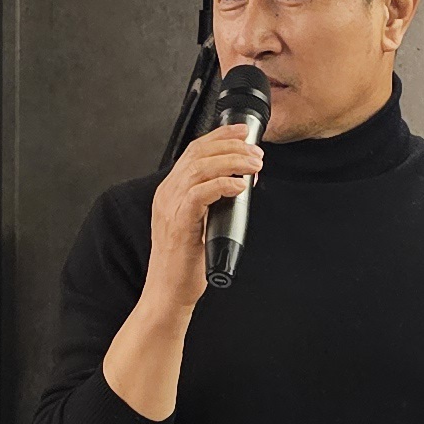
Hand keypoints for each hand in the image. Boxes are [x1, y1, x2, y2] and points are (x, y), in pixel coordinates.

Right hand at [142, 121, 263, 310]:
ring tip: (253, 165)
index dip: (219, 136)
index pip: (194, 151)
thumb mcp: (200, 224)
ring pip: (200, 168)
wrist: (168, 292)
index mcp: (170, 191)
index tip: (242, 131)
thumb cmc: (184, 263)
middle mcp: (168, 194)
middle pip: (198, 153)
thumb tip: (240, 184)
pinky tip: (240, 185)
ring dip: (232, 162)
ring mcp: (171, 207)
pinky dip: (222, 184)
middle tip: (255, 151)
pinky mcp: (179, 222)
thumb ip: (213, 202)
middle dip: (231, 145)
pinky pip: (200, 193)